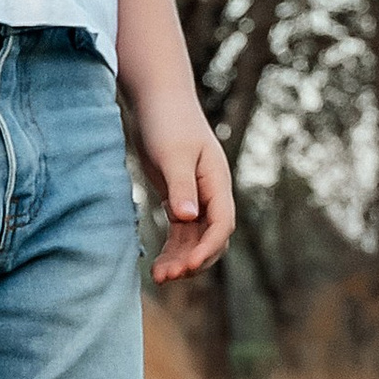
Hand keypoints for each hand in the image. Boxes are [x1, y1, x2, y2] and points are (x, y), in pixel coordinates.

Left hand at [124, 84, 234, 281]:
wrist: (157, 100)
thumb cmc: (168, 121)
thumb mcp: (173, 154)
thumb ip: (180, 186)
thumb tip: (187, 218)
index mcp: (217, 182)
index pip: (221, 224)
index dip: (208, 248)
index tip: (189, 266)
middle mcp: (211, 194)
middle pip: (210, 238)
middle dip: (192, 260)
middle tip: (167, 277)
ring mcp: (195, 198)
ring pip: (194, 239)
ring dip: (180, 259)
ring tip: (158, 277)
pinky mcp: (178, 198)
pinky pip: (180, 232)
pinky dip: (171, 249)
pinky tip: (156, 264)